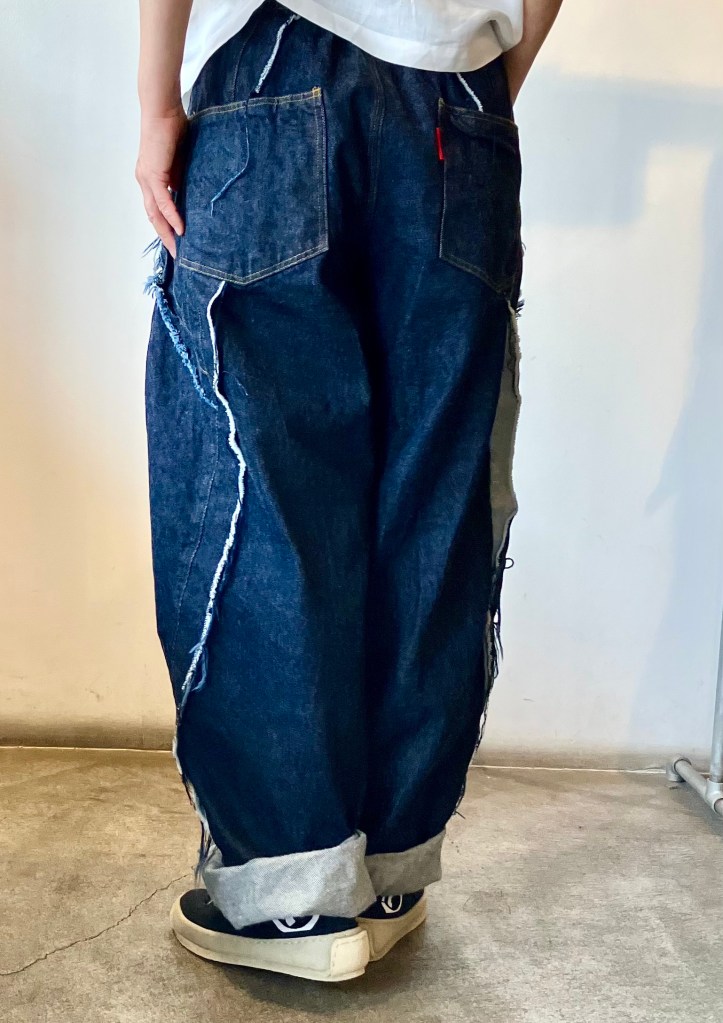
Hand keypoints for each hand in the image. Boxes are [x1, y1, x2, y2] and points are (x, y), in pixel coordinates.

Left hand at [135, 104, 187, 256]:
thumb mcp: (179, 159)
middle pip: (153, 217)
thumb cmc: (172, 127)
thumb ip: (180, 177)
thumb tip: (187, 193)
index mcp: (150, 178)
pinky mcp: (153, 174)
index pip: (156, 208)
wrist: (162, 110)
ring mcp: (147, 179)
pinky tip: (181, 229)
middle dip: (165, 236)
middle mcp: (145, 181)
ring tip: (178, 248)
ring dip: (167, 232)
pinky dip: (172, 216)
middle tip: (177, 254)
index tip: (177, 241)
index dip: (165, 225)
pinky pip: (163, 202)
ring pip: (155, 213)